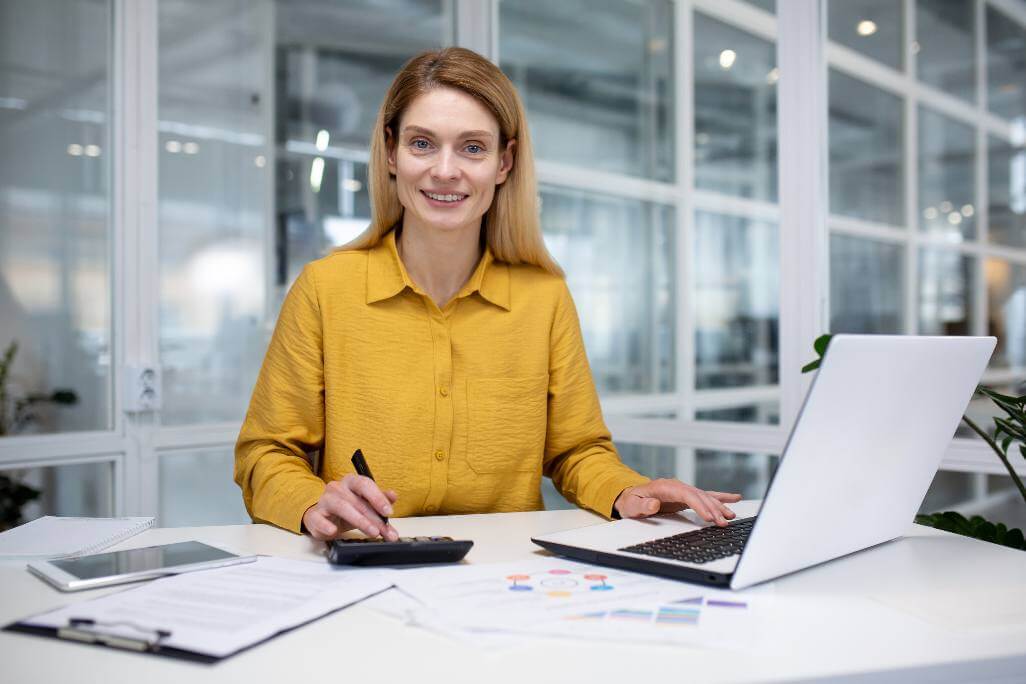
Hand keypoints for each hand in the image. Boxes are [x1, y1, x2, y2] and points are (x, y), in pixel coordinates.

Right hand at [302, 475, 399, 540]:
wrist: (323, 518)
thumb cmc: (347, 509)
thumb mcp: (366, 504)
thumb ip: (381, 502)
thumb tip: (393, 496)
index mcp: (351, 482)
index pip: (365, 484)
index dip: (378, 497)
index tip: (388, 511)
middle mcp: (337, 488)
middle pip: (357, 500)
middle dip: (373, 517)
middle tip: (383, 530)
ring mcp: (324, 501)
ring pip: (342, 507)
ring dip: (359, 521)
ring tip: (372, 532)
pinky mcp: (314, 515)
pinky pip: (319, 518)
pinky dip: (326, 525)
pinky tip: (334, 531)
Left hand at [613, 479, 741, 525]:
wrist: (630, 497)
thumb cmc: (631, 501)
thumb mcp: (631, 505)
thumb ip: (641, 505)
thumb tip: (653, 504)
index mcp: (665, 487)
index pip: (686, 494)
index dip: (699, 505)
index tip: (708, 516)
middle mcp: (677, 487)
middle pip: (699, 496)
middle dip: (713, 508)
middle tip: (723, 522)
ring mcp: (683, 491)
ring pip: (705, 497)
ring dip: (719, 506)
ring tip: (731, 516)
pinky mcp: (687, 497)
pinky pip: (706, 496)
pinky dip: (720, 497)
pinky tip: (734, 498)